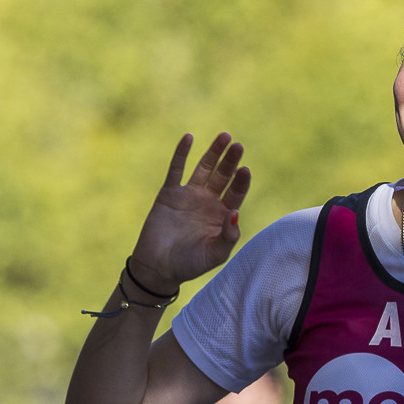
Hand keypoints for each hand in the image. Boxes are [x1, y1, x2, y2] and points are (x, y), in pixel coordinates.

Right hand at [129, 133, 252, 290]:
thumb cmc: (190, 264)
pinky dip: (182, 153)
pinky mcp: (169, 193)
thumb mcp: (215, 254)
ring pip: (204, 168)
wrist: (159, 268)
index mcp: (222, 214)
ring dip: (214, 152)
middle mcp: (208, 201)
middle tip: (239, 146)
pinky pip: (176, 169)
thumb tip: (235, 212)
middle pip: (223, 176)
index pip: (236, 192)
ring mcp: (188, 195)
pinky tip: (189, 137)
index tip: (245, 170)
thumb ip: (228, 236)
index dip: (241, 181)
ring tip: (225, 136)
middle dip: (231, 161)